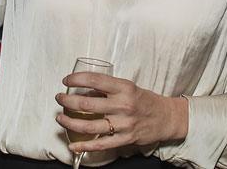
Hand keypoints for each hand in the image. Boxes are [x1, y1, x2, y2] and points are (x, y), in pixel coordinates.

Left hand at [54, 72, 187, 153]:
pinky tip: (73, 145)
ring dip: (69, 122)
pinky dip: (84, 146)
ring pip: (89, 126)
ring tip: (60, 118)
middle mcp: (123, 105)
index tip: (66, 80)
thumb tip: (84, 88)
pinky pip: (100, 144)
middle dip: (67, 101)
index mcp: (124, 88)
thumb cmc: (145, 100)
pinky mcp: (125, 140)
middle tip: (60, 98)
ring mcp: (123, 124)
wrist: (166, 118)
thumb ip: (108, 88)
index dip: (76, 79)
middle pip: (87, 104)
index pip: (95, 80)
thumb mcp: (128, 87)